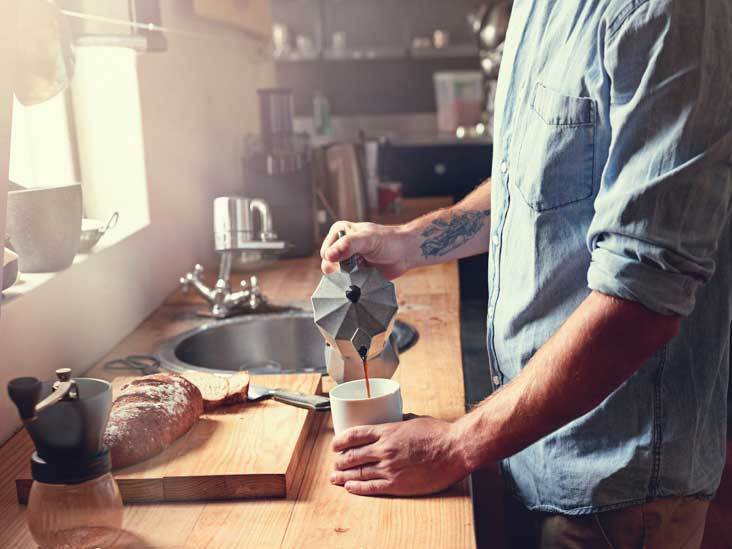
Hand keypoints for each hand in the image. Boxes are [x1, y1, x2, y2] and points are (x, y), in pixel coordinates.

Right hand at [320, 221, 415, 279]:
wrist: (405, 252)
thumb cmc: (388, 241)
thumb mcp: (367, 239)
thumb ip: (348, 245)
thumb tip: (328, 256)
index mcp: (338, 232)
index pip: (326, 253)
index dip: (337, 259)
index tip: (356, 257)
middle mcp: (339, 246)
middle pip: (329, 267)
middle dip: (344, 270)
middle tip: (361, 264)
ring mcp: (347, 260)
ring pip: (337, 277)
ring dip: (350, 278)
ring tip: (365, 270)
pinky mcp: (354, 273)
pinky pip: (347, 283)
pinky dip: (355, 283)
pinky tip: (366, 277)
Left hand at [329, 417, 468, 496]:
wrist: (454, 450)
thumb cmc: (439, 434)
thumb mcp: (415, 420)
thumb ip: (401, 420)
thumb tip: (396, 418)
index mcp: (387, 431)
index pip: (355, 434)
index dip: (341, 441)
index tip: (335, 445)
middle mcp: (384, 449)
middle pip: (352, 455)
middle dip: (340, 461)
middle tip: (334, 464)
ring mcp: (389, 467)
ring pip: (358, 472)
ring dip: (343, 475)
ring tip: (335, 478)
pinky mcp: (397, 484)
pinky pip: (371, 487)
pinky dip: (357, 487)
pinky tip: (350, 487)